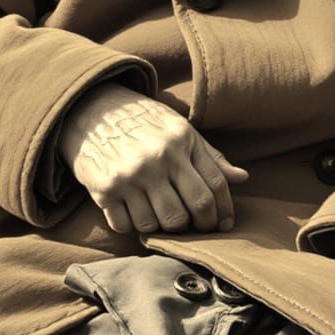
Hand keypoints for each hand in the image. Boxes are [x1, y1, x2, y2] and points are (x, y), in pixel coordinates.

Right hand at [57, 81, 248, 234]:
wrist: (91, 108)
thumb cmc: (143, 121)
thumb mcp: (179, 128)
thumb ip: (210, 156)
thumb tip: (243, 178)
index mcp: (180, 139)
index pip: (215, 185)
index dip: (224, 210)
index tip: (223, 223)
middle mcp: (157, 157)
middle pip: (191, 211)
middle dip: (200, 226)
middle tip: (196, 227)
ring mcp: (130, 175)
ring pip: (159, 224)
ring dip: (163, 227)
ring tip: (161, 214)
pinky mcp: (104, 189)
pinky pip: (127, 227)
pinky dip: (133, 225)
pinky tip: (134, 210)